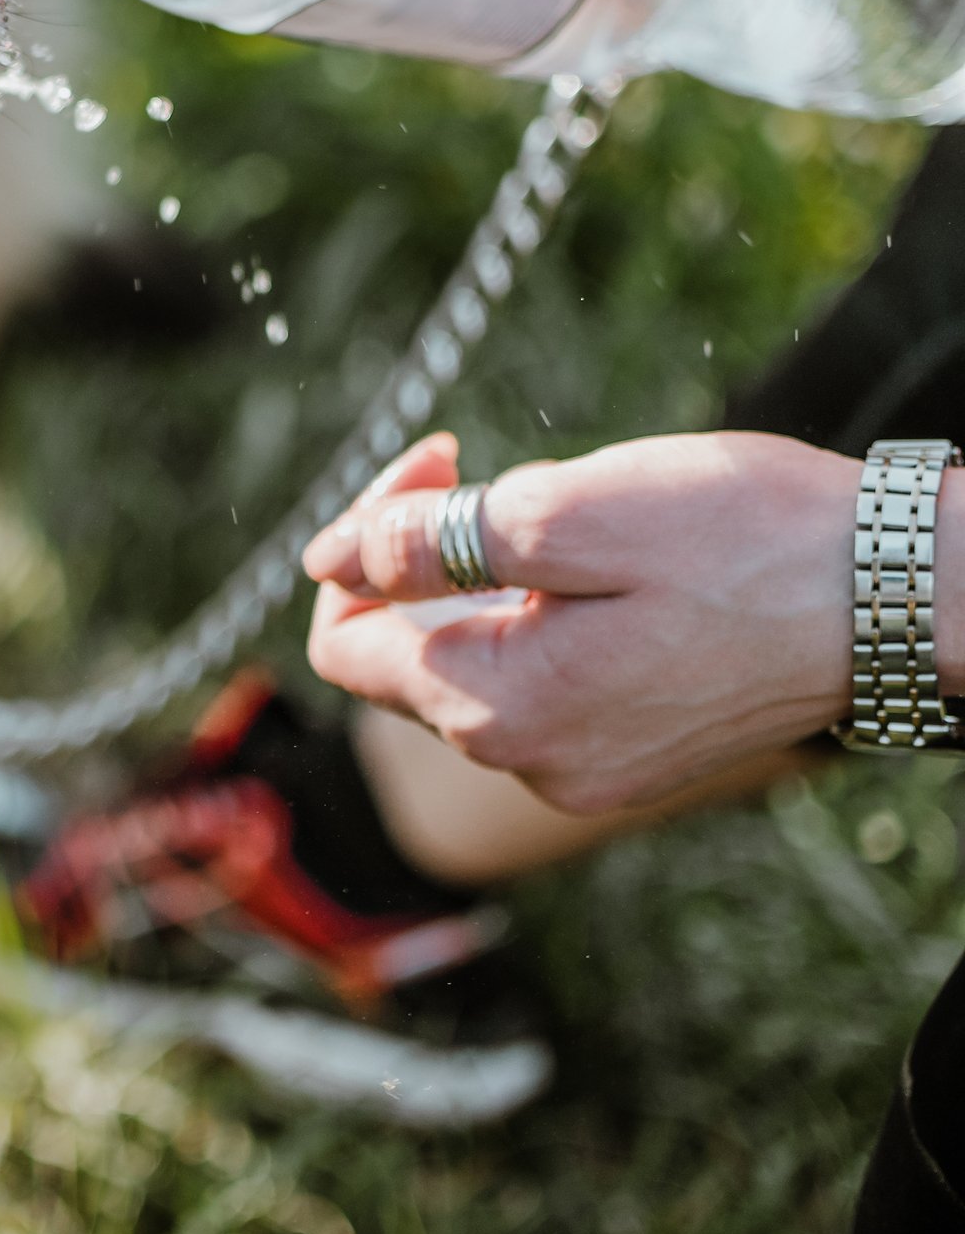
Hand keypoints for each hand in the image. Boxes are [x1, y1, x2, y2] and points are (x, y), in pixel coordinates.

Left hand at [300, 431, 890, 813]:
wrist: (909, 597)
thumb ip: (428, 544)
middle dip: (414, 556)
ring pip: (473, 666)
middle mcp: (530, 761)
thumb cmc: (749, 539)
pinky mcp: (635, 755)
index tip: (431, 464)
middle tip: (471, 465)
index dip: (356, 546)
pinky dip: (540, 618)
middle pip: (401, 657)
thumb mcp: (567, 513)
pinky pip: (542, 685)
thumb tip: (327, 558)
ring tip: (560, 516)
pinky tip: (604, 567)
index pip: (342, 645)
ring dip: (480, 583)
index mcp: (498, 707)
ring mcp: (587, 768)